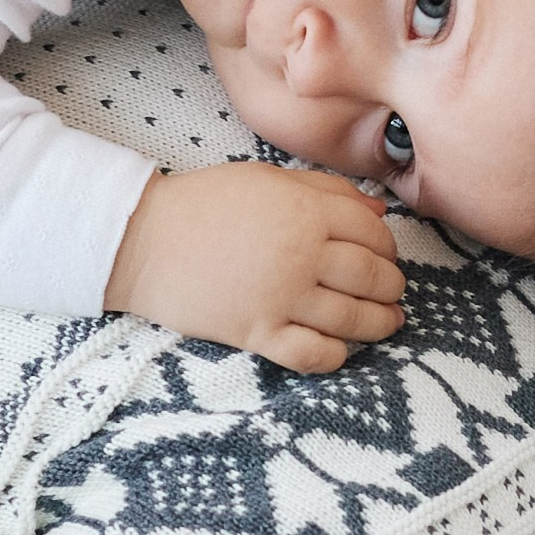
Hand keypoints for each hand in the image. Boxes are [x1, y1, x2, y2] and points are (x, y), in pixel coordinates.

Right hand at [105, 162, 404, 373]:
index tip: (387, 255)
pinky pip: (312, 354)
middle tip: (393, 291)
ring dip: (379, 323)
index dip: (388, 247)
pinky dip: (335, 355)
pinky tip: (341, 349)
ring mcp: (280, 296)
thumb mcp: (267, 179)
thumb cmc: (204, 203)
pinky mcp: (257, 332)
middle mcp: (301, 254)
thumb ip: (325, 190)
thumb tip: (378, 212)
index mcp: (306, 210)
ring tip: (388, 323)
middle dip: (391, 286)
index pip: (373, 233)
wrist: (141, 240)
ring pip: (352, 318)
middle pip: (371, 276)